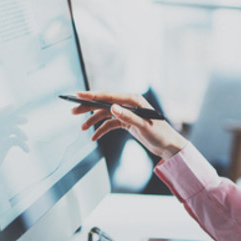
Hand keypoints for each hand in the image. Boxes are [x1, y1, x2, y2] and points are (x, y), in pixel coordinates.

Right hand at [72, 91, 187, 159]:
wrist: (168, 145)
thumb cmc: (160, 134)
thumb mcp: (144, 126)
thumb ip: (128, 117)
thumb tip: (112, 108)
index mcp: (133, 100)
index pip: (109, 96)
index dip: (92, 95)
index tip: (78, 95)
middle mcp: (129, 104)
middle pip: (104, 103)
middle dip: (88, 107)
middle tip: (73, 111)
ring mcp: (127, 113)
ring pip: (105, 114)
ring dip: (93, 120)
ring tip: (81, 128)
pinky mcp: (127, 122)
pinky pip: (110, 124)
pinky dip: (102, 130)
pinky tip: (94, 137)